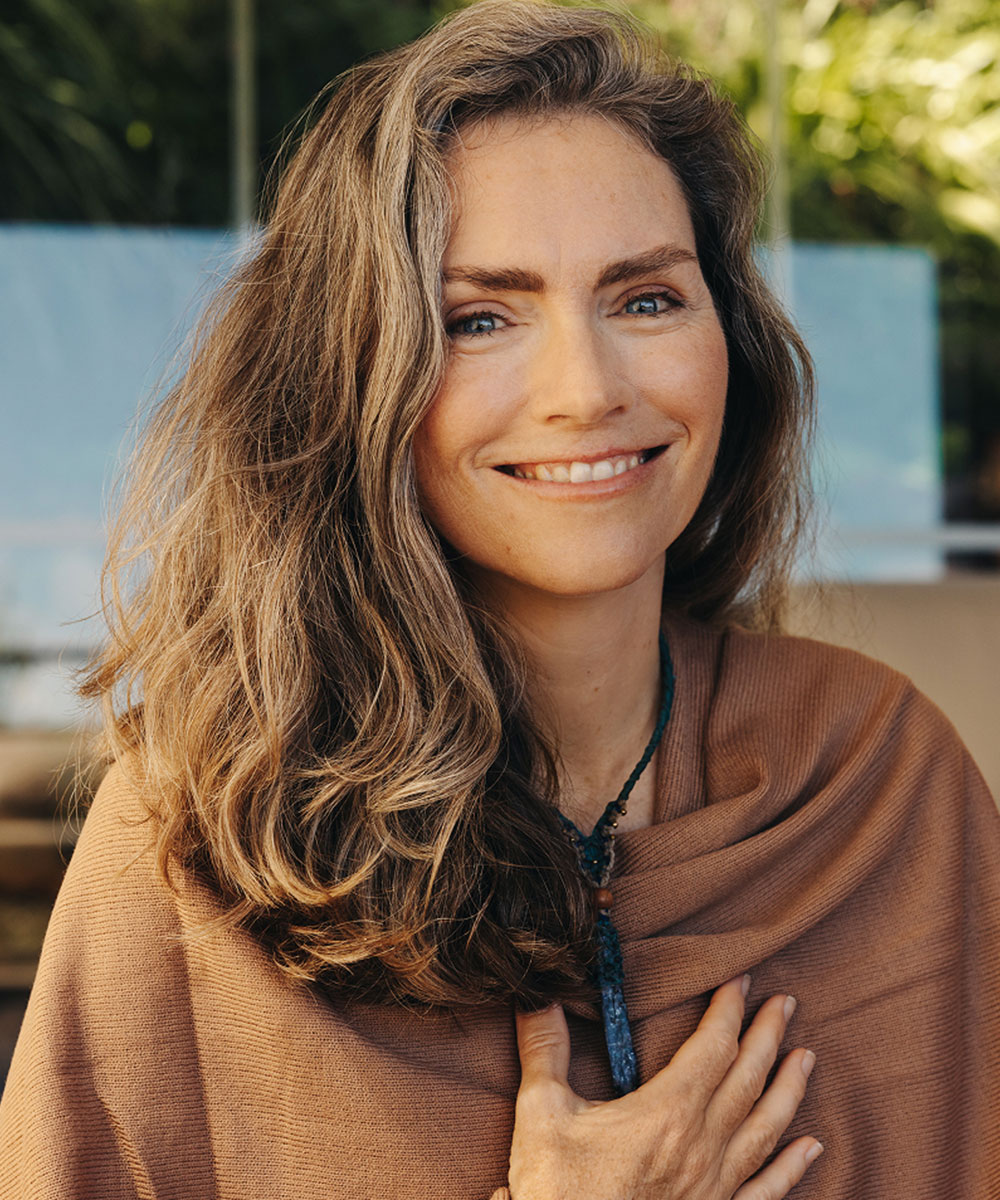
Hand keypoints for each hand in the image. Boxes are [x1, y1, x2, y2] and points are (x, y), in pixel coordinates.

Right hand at [504, 975, 821, 1199]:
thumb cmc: (558, 1192)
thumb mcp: (541, 1114)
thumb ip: (543, 1050)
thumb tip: (537, 996)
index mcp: (666, 1113)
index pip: (712, 1047)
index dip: (729, 1011)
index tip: (741, 980)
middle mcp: (702, 1147)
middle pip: (747, 1079)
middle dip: (767, 1036)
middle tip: (785, 1003)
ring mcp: (715, 1187)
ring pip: (766, 1128)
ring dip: (789, 1089)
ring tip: (806, 1056)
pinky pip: (766, 1190)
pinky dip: (792, 1167)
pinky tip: (812, 1148)